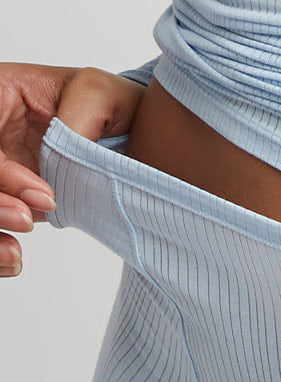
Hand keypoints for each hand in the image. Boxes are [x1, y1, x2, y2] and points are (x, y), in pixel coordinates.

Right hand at [0, 63, 145, 275]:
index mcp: (0, 96)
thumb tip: (55, 163)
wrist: (137, 133)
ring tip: (14, 253)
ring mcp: (1, 169)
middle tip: (26, 220)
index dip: (3, 171)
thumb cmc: (113, 103)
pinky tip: (13, 258)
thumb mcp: (98, 94)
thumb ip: (75, 122)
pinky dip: (0, 247)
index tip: (45, 195)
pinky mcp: (11, 198)